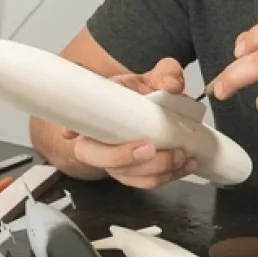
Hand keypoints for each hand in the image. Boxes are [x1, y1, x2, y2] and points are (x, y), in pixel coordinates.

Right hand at [63, 57, 199, 189]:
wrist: (156, 111)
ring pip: (128, 176)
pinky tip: (185, 164)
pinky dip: (169, 176)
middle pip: (99, 159)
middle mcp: (101, 142)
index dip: (72, 129)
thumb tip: (172, 84)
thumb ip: (166, 73)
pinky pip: (147, 182)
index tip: (72, 133)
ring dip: (156, 169)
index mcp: (98, 114)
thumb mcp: (155, 77)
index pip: (74, 123)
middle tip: (149, 148)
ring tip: (180, 154)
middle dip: (124, 158)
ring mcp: (117, 162)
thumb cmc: (145, 95)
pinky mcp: (135, 174)